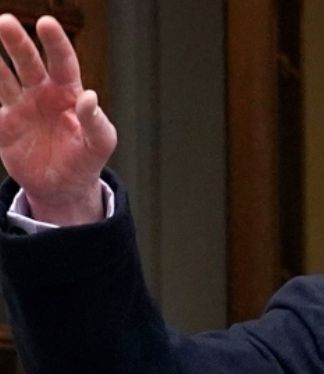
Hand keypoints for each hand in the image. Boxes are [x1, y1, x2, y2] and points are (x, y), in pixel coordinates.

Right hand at [0, 14, 115, 224]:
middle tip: (5, 21)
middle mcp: (42, 93)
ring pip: (3, 77)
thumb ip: (97, 122)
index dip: (55, 42)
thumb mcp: (100, 144)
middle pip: (27, 61)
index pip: (62, 62)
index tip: (46, 23)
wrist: (63, 187)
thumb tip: (90, 97)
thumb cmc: (86, 160)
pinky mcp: (3, 123)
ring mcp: (20, 106)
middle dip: (17, 42)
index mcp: (68, 93)